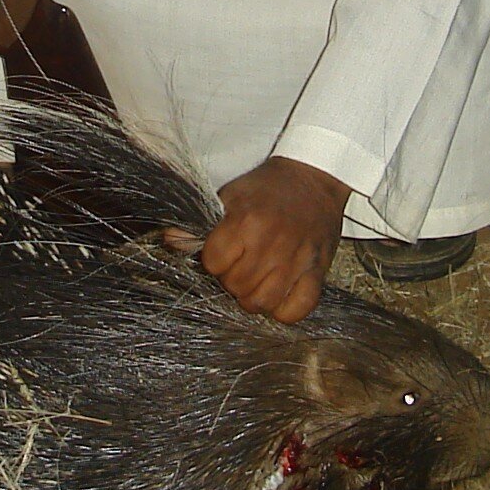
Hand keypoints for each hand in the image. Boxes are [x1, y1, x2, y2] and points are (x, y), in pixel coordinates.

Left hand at [203, 158, 350, 321]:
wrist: (313, 180)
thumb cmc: (267, 189)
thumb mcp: (230, 197)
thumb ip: (199, 225)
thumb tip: (170, 241)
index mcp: (247, 221)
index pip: (214, 263)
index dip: (214, 260)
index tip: (223, 251)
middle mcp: (272, 242)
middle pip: (236, 286)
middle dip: (232, 279)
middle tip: (241, 264)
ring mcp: (298, 260)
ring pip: (262, 303)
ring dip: (254, 297)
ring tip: (257, 280)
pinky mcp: (318, 272)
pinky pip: (296, 310)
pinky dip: (284, 309)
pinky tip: (279, 292)